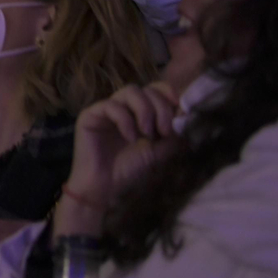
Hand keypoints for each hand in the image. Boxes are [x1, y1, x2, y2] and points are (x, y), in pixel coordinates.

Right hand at [62, 82, 180, 233]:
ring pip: (130, 91)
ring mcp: (105, 109)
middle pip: (146, 89)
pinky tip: (130, 138)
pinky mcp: (90, 115)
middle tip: (164, 131)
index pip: (156, 89)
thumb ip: (173, 132)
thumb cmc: (130, 170)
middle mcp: (122, 106)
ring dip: (145, 110)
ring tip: (147, 133)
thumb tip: (187, 115)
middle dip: (161, 108)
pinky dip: (125, 120)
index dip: (169, 93)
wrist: (105, 188)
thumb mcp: (160, 150)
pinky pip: (111, 105)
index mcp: (138, 112)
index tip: (180, 110)